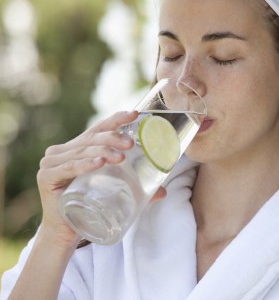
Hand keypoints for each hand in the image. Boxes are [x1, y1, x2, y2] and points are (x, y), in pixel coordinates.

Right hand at [36, 110, 137, 247]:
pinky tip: (99, 163)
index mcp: (77, 147)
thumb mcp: (113, 190)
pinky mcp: (46, 177)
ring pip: (82, 151)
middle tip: (131, 144)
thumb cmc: (89, 206)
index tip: (135, 114)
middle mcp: (62, 151)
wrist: (65, 233)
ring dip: (103, 151)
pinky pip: (69, 168)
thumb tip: (164, 191)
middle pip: (91, 138)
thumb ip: (137, 189)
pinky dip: (85, 164)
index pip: (98, 128)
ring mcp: (51, 163)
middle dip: (113, 137)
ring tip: (121, 157)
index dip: (116, 119)